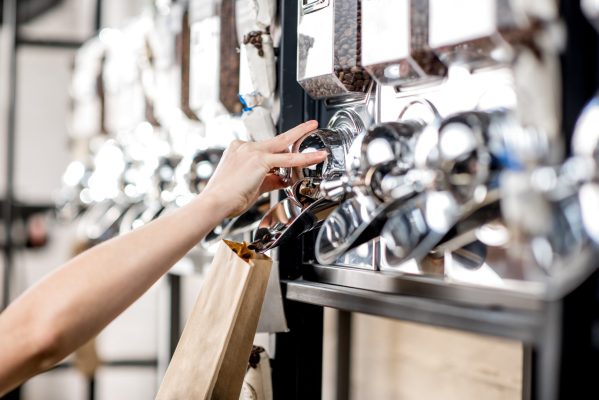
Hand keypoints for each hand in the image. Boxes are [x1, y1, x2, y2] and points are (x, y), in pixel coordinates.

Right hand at [201, 120, 325, 216]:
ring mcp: (251, 151)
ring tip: (314, 132)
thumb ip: (270, 180)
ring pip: (283, 144)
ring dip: (301, 138)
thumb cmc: (227, 198)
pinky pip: (288, 159)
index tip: (291, 149)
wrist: (214, 202)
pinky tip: (317, 156)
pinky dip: (304, 158)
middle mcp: (244, 146)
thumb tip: (283, 179)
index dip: (282, 152)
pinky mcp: (259, 159)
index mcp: (239, 150)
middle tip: (310, 125)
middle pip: (277, 139)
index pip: (266, 149)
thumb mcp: (252, 186)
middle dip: (296, 132)